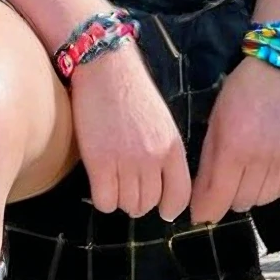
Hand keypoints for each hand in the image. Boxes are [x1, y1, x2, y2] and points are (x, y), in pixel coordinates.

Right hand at [68, 41, 192, 220]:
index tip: (164, 211)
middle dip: (139, 202)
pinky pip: (105, 202)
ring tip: (113, 181)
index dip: (171, 208)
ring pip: (127, 205)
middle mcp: (153, 158)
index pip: (180, 195)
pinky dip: (103, 198)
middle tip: (128, 187)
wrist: (104, 68)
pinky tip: (100, 183)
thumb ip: (165, 152)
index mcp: (173, 147)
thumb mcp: (162, 122)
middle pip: (149, 204)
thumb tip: (162, 184)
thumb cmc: (132, 91)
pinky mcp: (99, 162)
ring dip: (120, 199)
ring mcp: (127, 161)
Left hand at [189, 57, 279, 224]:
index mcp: (233, 148)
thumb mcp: (215, 123)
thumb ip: (208, 165)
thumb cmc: (241, 92)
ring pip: (263, 200)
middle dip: (227, 197)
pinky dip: (274, 187)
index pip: (217, 200)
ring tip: (247, 172)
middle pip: (240, 203)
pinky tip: (268, 169)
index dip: (205, 211)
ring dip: (251, 193)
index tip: (200, 212)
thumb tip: (199, 202)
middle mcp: (261, 159)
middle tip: (225, 180)